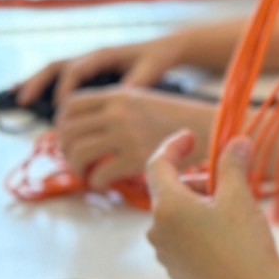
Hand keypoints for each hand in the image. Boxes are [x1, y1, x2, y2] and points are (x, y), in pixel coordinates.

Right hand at [17, 33, 188, 108]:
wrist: (165, 48)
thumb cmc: (158, 58)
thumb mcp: (151, 68)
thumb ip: (136, 82)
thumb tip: (118, 100)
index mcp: (104, 55)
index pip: (76, 70)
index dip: (66, 89)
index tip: (61, 108)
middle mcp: (90, 57)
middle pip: (56, 67)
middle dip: (38, 83)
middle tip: (23, 101)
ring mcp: (87, 64)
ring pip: (54, 71)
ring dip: (36, 84)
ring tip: (19, 100)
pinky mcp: (88, 72)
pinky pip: (61, 77)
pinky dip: (45, 86)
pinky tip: (32, 99)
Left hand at [55, 87, 212, 190]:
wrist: (215, 130)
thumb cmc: (183, 120)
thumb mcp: (147, 101)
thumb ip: (117, 109)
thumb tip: (87, 129)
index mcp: (121, 95)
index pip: (70, 106)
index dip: (63, 125)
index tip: (72, 138)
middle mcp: (119, 112)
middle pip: (68, 131)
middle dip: (66, 150)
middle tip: (79, 161)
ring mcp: (127, 135)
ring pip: (77, 153)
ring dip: (78, 168)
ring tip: (90, 174)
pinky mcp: (137, 158)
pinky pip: (99, 174)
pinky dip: (97, 182)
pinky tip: (106, 183)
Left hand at [145, 131, 278, 278]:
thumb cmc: (244, 243)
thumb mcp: (240, 196)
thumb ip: (232, 164)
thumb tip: (236, 141)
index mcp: (167, 207)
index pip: (157, 165)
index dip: (173, 147)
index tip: (191, 138)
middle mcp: (157, 231)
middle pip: (170, 192)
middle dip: (197, 182)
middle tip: (230, 183)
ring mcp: (166, 255)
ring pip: (177, 217)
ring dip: (199, 206)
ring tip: (233, 212)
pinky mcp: (178, 272)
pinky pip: (183, 240)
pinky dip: (200, 229)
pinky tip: (229, 237)